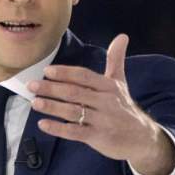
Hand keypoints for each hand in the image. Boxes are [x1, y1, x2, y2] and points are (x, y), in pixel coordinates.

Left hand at [29, 34, 174, 174]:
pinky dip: (58, 128)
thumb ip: (116, 60)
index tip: (47, 71)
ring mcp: (101, 120)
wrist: (142, 138)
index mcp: (108, 86)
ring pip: (72, 111)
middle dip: (51, 88)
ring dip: (52, 107)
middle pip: (74, 92)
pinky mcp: (98, 137)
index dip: (65, 73)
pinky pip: (74, 132)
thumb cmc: (124, 107)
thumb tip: (122, 36)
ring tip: (34, 103)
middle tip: (31, 85)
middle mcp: (105, 102)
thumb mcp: (121, 82)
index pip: (84, 76)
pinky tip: (43, 124)